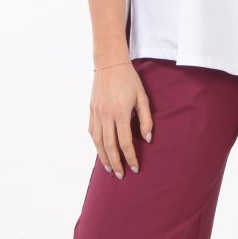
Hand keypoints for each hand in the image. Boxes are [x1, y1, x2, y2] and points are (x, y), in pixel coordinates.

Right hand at [89, 61, 153, 178]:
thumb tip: (147, 139)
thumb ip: (146, 120)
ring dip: (103, 157)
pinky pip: (92, 131)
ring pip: (97, 141)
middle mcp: (106, 115)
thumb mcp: (143, 98)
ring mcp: (96, 113)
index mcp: (121, 113)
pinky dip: (96, 144)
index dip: (130, 157)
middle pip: (109, 146)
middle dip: (116, 163)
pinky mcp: (91, 109)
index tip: (135, 168)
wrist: (110, 63)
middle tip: (121, 175)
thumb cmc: (129, 79)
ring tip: (109, 168)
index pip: (125, 143)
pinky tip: (101, 150)